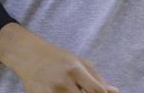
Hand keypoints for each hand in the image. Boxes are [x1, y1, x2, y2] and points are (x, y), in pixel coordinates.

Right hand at [0, 23, 118, 92]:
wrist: (28, 54)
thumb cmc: (58, 58)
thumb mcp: (80, 62)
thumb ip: (98, 78)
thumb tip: (115, 92)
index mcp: (76, 70)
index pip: (97, 91)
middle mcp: (63, 82)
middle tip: (83, 92)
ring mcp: (50, 92)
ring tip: (73, 90)